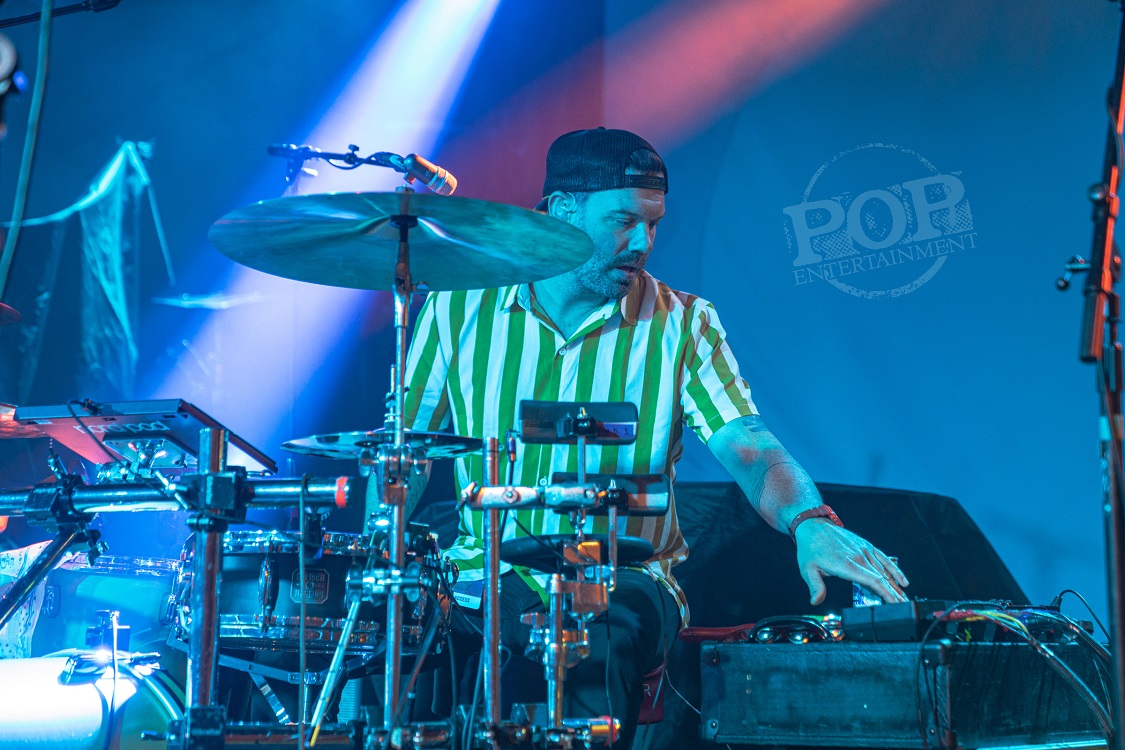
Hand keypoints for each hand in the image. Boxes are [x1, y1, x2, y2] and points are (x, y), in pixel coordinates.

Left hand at [794, 519, 908, 604]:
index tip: (895, 604)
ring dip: (896, 585)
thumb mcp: (808, 569)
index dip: (886, 593)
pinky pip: (884, 558)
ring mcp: (864, 550)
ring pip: (885, 570)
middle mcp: (859, 557)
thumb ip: (815, 586)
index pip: (873, 581)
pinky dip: (895, 569)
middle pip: (883, 578)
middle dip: (895, 594)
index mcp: (847, 565)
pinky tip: (902, 580)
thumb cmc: (810, 548)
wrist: (813, 526)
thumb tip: (815, 601)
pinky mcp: (866, 545)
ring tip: (904, 598)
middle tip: (904, 607)